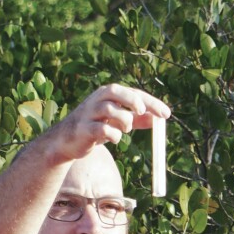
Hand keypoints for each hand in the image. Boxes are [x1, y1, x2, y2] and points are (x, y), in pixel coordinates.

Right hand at [45, 83, 170, 159]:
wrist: (66, 141)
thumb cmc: (96, 127)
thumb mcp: (118, 121)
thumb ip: (137, 119)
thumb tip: (159, 119)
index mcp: (108, 94)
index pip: (133, 93)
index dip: (151, 102)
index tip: (167, 114)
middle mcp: (97, 100)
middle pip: (116, 92)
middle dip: (133, 101)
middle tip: (144, 113)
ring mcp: (89, 114)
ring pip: (110, 110)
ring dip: (124, 121)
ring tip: (124, 130)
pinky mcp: (83, 129)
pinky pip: (102, 130)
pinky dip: (113, 135)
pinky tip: (113, 138)